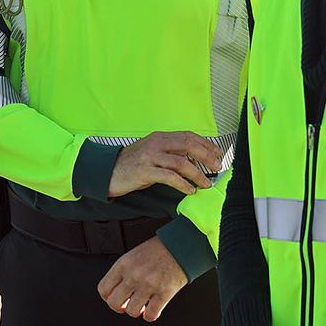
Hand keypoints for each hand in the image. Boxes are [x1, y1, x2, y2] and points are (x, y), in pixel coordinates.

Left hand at [96, 237, 188, 320]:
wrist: (181, 246)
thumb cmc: (158, 250)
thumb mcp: (133, 255)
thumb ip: (124, 272)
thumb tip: (119, 291)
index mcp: (123, 264)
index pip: (103, 289)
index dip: (107, 297)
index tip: (114, 298)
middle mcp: (134, 275)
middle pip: (114, 303)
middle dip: (120, 307)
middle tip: (126, 305)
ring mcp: (148, 285)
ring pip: (132, 311)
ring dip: (137, 311)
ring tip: (142, 305)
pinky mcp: (164, 293)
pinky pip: (151, 314)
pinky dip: (150, 315)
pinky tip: (153, 308)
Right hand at [108, 132, 223, 197]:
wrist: (107, 171)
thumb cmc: (132, 164)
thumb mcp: (152, 152)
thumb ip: (170, 152)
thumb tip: (193, 159)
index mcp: (160, 137)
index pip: (188, 136)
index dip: (206, 144)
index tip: (218, 153)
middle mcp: (156, 143)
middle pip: (188, 145)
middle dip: (207, 156)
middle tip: (217, 167)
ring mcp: (150, 156)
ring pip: (181, 162)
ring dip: (197, 174)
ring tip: (206, 184)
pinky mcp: (144, 171)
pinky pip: (169, 177)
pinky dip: (183, 184)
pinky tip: (190, 190)